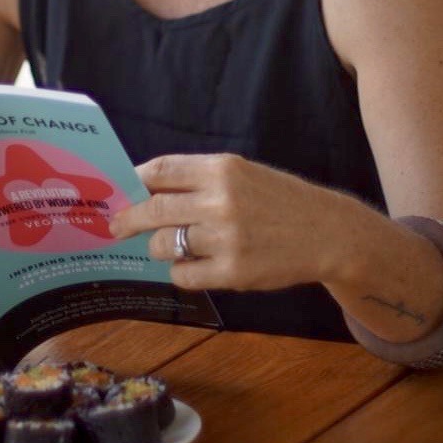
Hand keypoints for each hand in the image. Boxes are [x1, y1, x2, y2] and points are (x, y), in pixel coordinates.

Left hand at [107, 153, 348, 291]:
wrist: (327, 232)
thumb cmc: (278, 199)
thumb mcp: (242, 173)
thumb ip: (198, 179)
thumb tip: (145, 189)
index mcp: (221, 169)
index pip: (160, 170)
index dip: (134, 180)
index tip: (121, 190)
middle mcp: (221, 200)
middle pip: (152, 209)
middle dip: (127, 219)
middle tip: (115, 226)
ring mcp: (226, 239)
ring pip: (163, 245)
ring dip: (156, 247)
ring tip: (165, 246)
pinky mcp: (233, 272)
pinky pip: (183, 274)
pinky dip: (180, 271)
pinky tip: (192, 264)